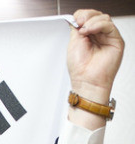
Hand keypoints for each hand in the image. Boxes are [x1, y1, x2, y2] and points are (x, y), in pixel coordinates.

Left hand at [67, 10, 123, 125]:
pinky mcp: (116, 41)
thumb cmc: (80, 69)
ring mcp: (108, 38)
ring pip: (104, 18)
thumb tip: (77, 17)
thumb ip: (76, 28)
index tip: (75, 20)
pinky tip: (90, 30)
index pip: (88, 18)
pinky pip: (109, 26)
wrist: (86, 81)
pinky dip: (98, 24)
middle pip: (97, 15)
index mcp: (89, 36)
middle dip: (87, 16)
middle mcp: (99, 36)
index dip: (82, 15)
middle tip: (79, 23)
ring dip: (92, 21)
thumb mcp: (74, 43)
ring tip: (84, 31)